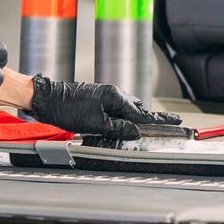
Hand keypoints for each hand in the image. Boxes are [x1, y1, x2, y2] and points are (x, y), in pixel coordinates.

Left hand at [26, 76, 180, 142]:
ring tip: (141, 129)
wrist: (46, 100)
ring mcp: (104, 95)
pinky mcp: (97, 99)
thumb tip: (136, 131)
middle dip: (149, 119)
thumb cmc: (67, 109)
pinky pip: (116, 109)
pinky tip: (119, 124)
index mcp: (115, 97)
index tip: (176, 120)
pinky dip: (121, 117)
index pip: (143, 113)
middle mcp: (112, 93)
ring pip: (126, 109)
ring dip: (133, 119)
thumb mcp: (95, 124)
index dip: (160, 120)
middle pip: (137, 109)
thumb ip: (118, 128)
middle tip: (163, 126)